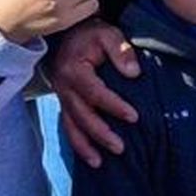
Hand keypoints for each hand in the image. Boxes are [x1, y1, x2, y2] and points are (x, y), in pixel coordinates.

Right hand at [48, 18, 141, 167]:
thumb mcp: (108, 33)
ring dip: (84, 146)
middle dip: (100, 134)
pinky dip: (77, 142)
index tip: (134, 117)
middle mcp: (63, 87)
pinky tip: (88, 156)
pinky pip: (67, 125)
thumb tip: (134, 73)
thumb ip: (121, 50)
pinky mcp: (64, 101)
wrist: (68, 33)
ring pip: (71, 126)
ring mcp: (61, 96)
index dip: (114, 106)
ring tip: (99, 162)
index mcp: (74, 70)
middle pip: (82, 116)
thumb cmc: (91, 33)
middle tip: (120, 147)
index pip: (95, 93)